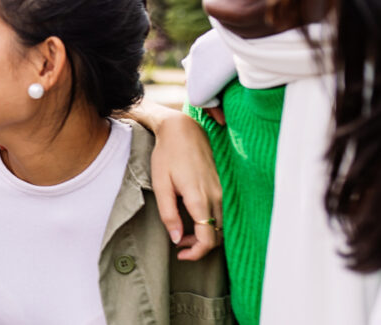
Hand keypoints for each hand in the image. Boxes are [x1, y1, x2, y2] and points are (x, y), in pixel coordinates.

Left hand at [125, 101, 222, 260]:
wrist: (183, 130)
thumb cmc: (168, 155)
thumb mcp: (161, 185)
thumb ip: (168, 214)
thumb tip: (176, 238)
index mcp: (200, 199)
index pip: (208, 239)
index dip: (196, 252)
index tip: (180, 254)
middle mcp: (217, 197)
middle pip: (218, 236)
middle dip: (199, 246)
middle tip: (179, 244)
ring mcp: (223, 191)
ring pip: (222, 226)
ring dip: (206, 235)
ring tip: (183, 232)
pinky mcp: (223, 186)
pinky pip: (223, 213)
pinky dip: (211, 223)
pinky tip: (194, 219)